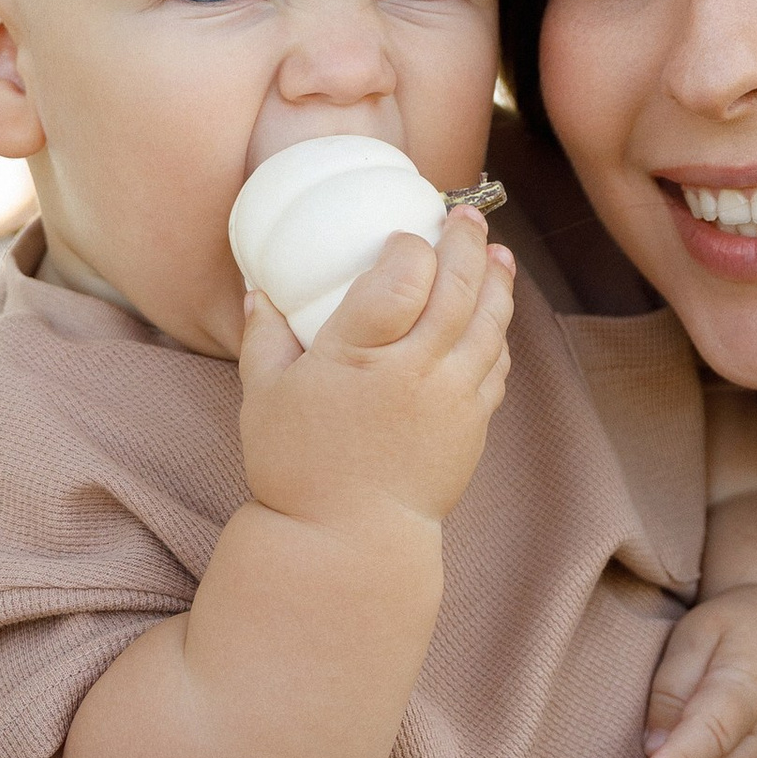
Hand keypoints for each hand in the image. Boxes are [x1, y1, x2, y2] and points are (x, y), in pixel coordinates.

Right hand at [237, 210, 514, 539]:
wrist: (349, 542)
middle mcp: (415, 372)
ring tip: (499, 253)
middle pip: (456, 289)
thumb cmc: (297, 469)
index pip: (401, 278)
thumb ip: (263, 337)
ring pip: (489, 324)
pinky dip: (499, 334)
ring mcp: (451, 399)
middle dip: (466, 244)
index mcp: (359, 357)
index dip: (410, 247)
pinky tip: (495, 315)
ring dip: (497, 282)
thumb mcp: (262, 399)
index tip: (404, 237)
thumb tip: (257, 289)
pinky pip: (496, 367)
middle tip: (466, 216)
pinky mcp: (473, 427)